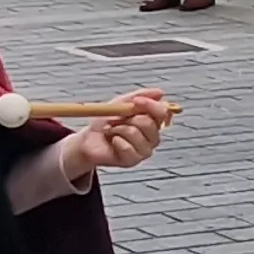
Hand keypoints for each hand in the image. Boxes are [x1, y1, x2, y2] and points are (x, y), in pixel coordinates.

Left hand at [57, 92, 173, 176]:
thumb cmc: (107, 122)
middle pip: (149, 123)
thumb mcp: (122, 103)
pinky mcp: (133, 160)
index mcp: (153, 122)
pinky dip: (115, 140)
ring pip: (135, 133)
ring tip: (111, 130)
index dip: (151, 105)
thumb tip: (160, 93)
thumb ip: (141, 96)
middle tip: (116, 119)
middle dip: (128, 118)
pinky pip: (127, 147)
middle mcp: (152, 137)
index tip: (136, 101)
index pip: (163, 113)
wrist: (89, 139)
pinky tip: (112, 141)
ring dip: (118, 128)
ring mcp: (144, 150)